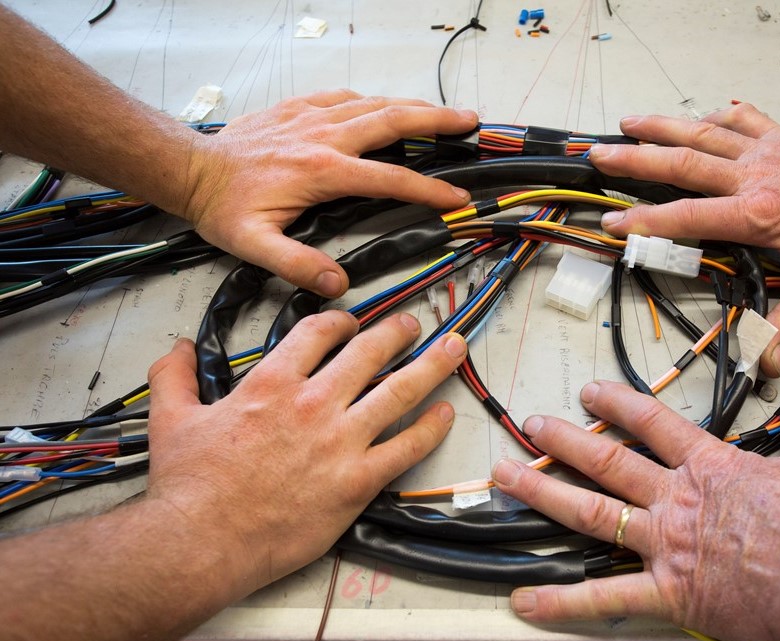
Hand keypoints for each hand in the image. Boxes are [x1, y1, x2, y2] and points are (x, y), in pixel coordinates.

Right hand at [145, 311, 466, 592]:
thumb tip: (177, 348)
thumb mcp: (171, 419)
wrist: (200, 541)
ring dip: (432, 364)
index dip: (341, 321)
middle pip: (370, 351)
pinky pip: (408, 446)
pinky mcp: (358, 481)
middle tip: (413, 324)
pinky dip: (433, 428)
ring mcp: (341, 441)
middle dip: (397, 331)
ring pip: (401, 390)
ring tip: (453, 348)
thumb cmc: (188, 485)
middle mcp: (314, 403)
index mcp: (273, 383)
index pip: (319, 332)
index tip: (352, 323)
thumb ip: (174, 377)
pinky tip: (448, 414)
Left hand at [183, 91, 477, 296]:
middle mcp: (324, 137)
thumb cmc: (223, 208)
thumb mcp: (254, 246)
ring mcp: (311, 118)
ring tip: (442, 111)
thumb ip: (297, 265)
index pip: (390, 179)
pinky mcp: (297, 109)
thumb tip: (337, 285)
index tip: (457, 198)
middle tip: (470, 122)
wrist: (189, 168)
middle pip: (393, 121)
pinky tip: (383, 106)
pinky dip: (372, 100)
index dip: (429, 189)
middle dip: (437, 121)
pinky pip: (344, 98)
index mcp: (322, 171)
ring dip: (412, 106)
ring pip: (374, 103)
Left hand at [491, 377, 779, 640]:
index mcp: (711, 467)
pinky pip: (607, 599)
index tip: (591, 391)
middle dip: (564, 441)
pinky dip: (563, 603)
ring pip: (592, 512)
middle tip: (531, 426)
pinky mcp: (671, 593)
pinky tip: (525, 601)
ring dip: (543, 493)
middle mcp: (678, 500)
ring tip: (505, 478)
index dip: (618, 403)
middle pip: (608, 461)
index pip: (654, 423)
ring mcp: (668, 544)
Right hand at [588, 105, 779, 376]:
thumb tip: (764, 362)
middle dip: (635, 159)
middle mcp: (755, 174)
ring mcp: (769, 150)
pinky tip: (702, 114)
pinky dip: (717, 115)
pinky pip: (743, 118)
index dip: (645, 222)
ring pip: (704, 131)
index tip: (613, 223)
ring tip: (628, 122)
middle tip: (600, 155)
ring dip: (663, 126)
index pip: (687, 217)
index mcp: (759, 213)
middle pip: (682, 161)